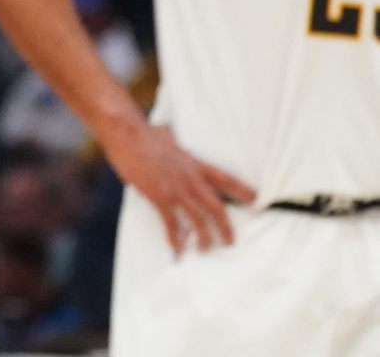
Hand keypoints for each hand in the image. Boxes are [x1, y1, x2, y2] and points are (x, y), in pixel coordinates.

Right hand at [100, 121, 255, 254]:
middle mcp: (191, 178)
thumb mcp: (168, 136)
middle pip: (217, 207)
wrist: (127, 134)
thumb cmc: (145, 133)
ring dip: (204, 237)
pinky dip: (176, 239)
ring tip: (205, 249)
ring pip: (199, 219)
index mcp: (196, 164)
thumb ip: (173, 141)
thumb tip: (167, 132)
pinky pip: (172, 223)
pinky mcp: (159, 196)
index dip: (243, 191)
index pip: (227, 179)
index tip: (256, 201)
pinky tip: (178, 250)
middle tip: (230, 242)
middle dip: (226, 227)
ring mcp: (176, 189)